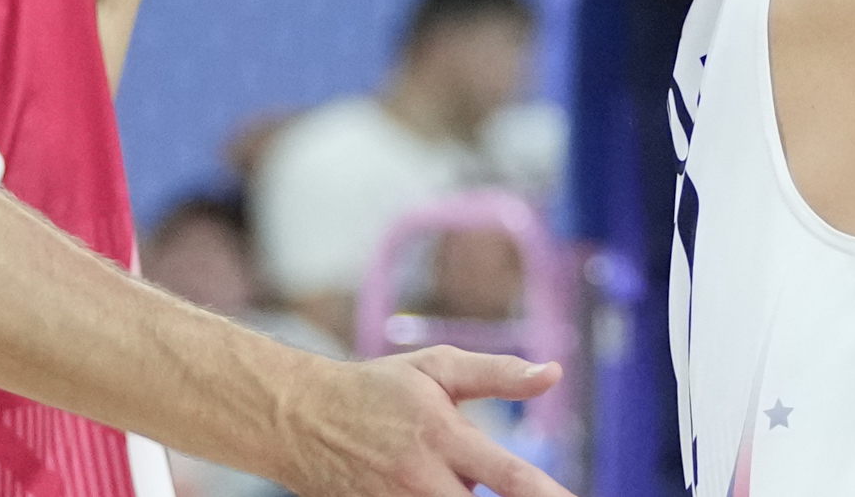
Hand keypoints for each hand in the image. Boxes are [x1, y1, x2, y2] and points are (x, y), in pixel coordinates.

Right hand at [284, 349, 569, 496]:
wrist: (300, 419)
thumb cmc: (377, 389)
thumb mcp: (436, 369)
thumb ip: (498, 373)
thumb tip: (553, 373)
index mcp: (444, 437)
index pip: (509, 476)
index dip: (546, 496)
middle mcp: (422, 482)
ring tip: (460, 480)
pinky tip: (442, 489)